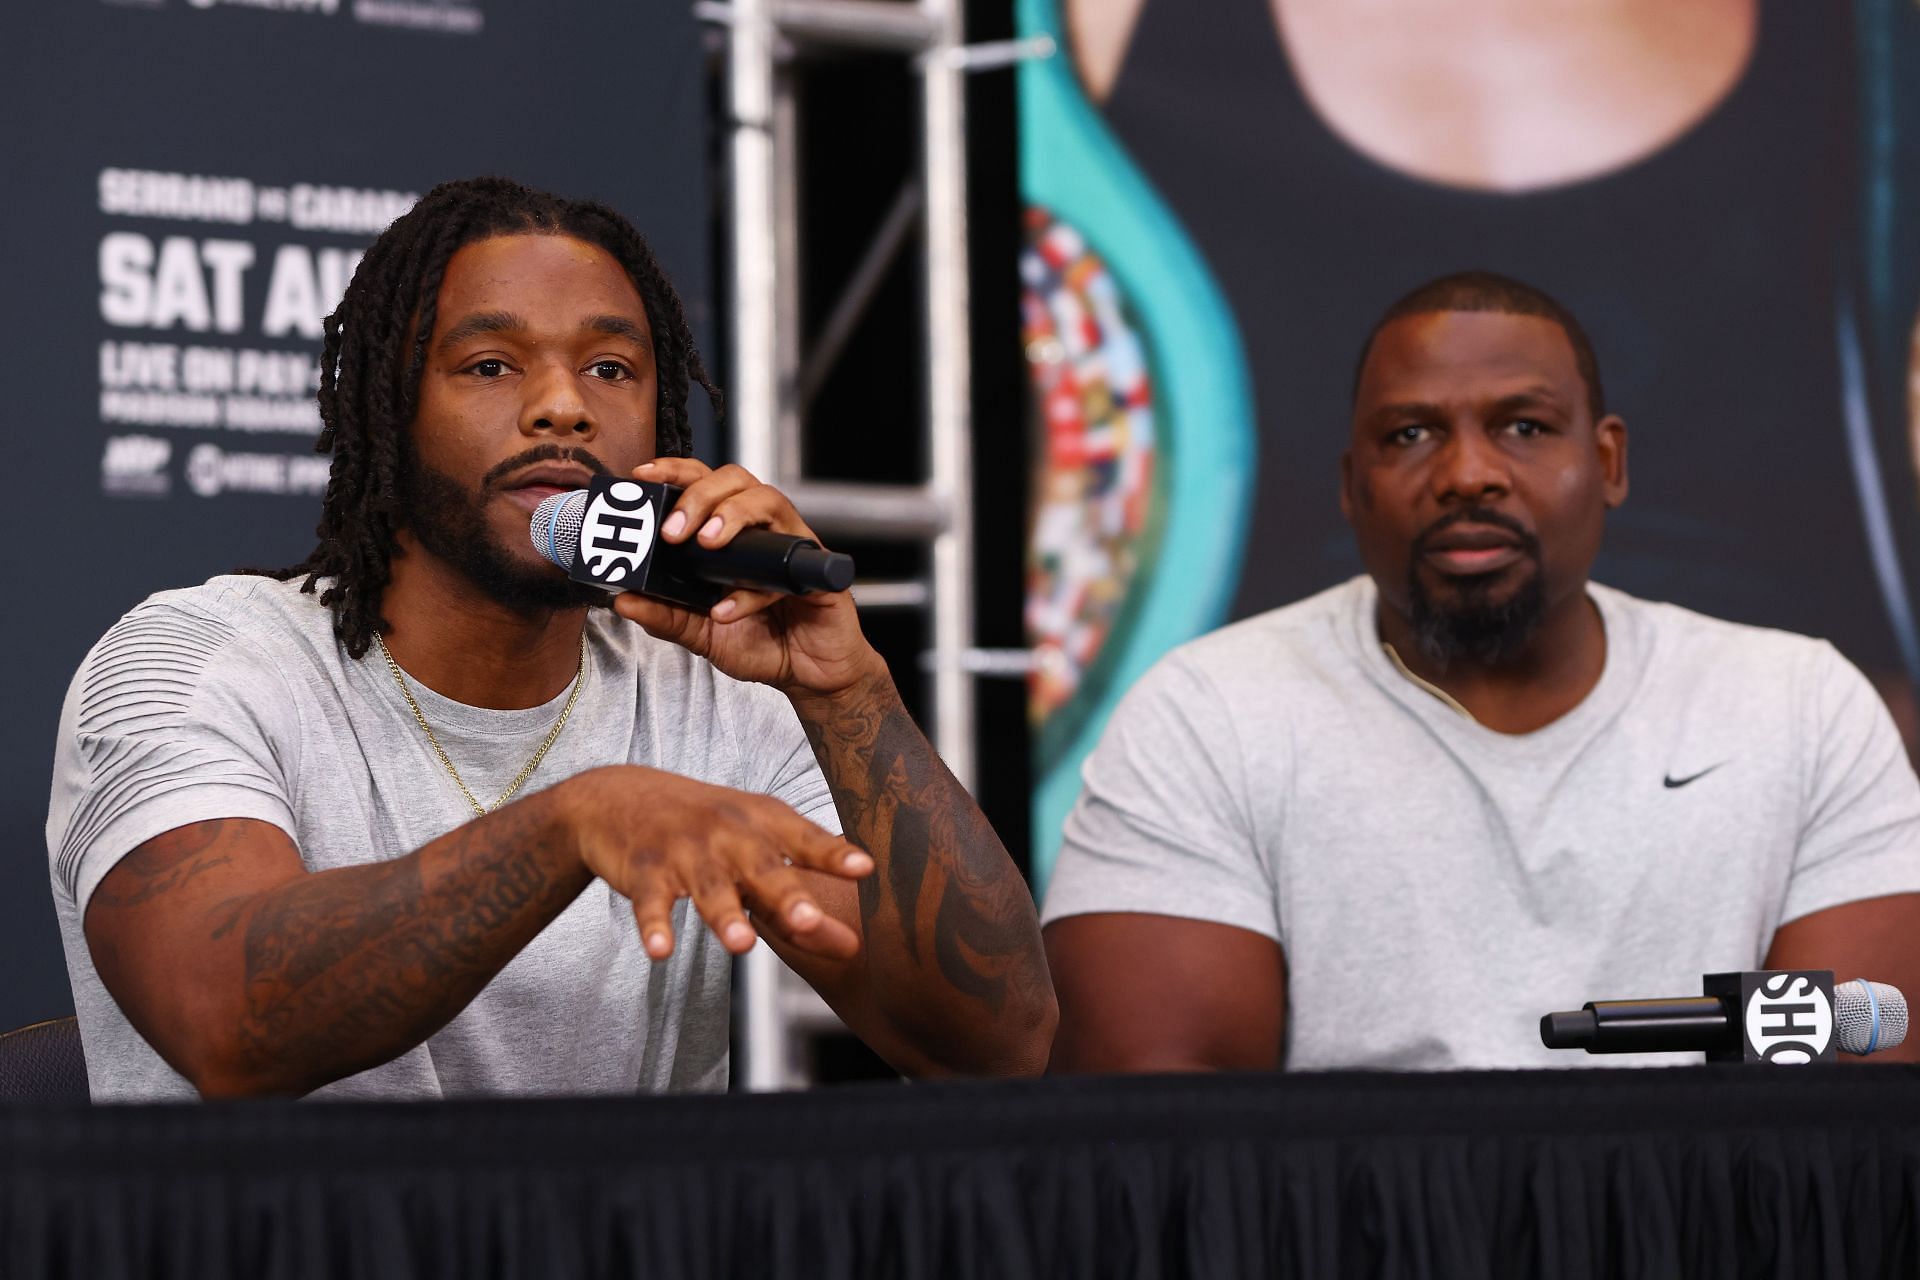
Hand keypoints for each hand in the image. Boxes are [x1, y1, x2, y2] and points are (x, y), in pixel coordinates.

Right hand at [562, 765, 871, 960]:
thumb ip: (798, 894)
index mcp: (763, 823)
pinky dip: (654, 926)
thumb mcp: (755, 844)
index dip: (834, 855)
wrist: (622, 796)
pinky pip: (651, 902)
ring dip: (726, 916)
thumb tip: (853, 946)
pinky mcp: (646, 872)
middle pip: (762, 868)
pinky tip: (660, 951)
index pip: (806, 840)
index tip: (865, 869)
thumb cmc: (708, 827)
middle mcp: (728, 834)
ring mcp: (686, 852)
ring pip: (710, 888)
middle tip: (810, 922)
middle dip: (787, 896)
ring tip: (743, 946)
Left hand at [609, 458, 885, 697]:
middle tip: (673, 530)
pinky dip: (755, 589)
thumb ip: (664, 616)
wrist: (806, 676)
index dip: (674, 471)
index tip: (642, 476)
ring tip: (707, 542)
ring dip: (732, 515)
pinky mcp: (820, 571)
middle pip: (735, 479)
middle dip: (699, 495)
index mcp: (731, 534)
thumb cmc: (760, 643)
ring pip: (767, 500)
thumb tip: (622, 600)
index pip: (703, 483)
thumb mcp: (700, 632)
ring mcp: (793, 545)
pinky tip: (729, 608)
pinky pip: (789, 562)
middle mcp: (763, 530)